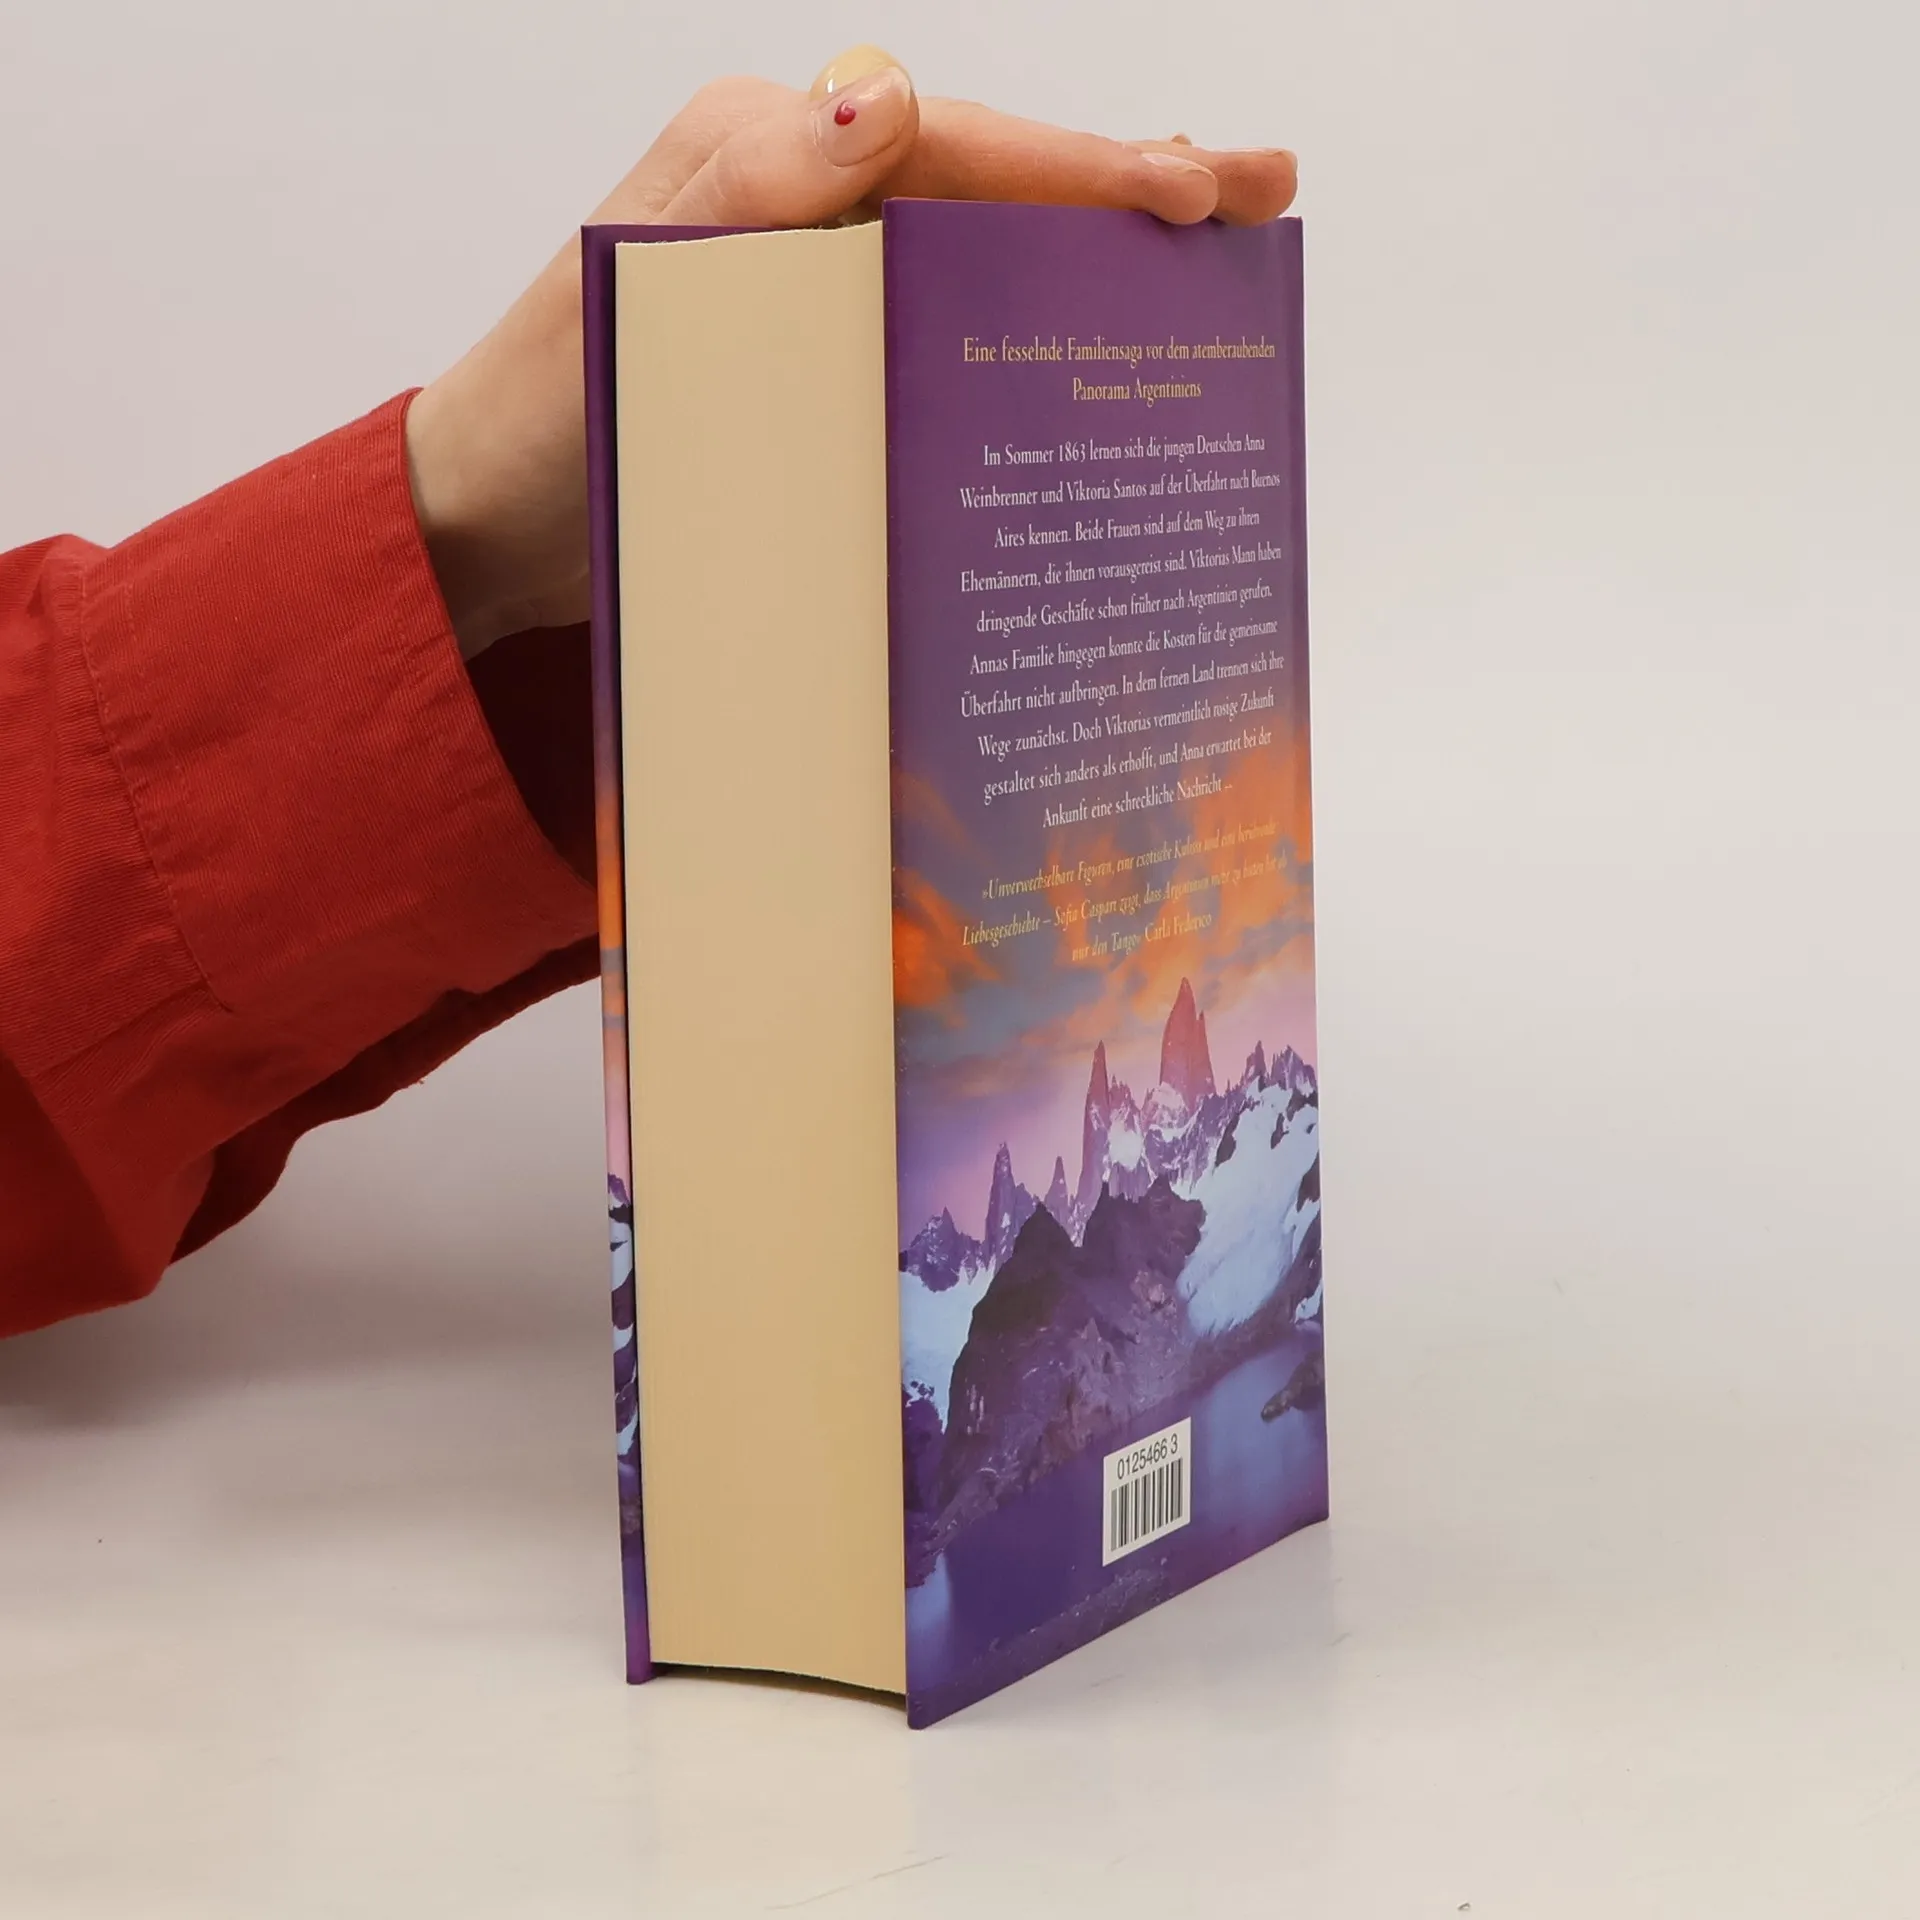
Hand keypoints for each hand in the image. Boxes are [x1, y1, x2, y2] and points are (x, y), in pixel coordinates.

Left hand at [405, 48, 1297, 657]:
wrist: (488, 525)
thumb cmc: (542, 422)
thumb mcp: (629, 301)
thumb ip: (747, 195)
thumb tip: (882, 101)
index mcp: (766, 161)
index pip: (955, 148)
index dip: (1079, 170)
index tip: (1191, 193)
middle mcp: (805, 202)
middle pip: (994, 178)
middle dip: (1131, 182)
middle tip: (1264, 191)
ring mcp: (821, 277)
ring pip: (987, 244)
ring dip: (1101, 247)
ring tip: (1220, 249)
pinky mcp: (824, 351)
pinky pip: (947, 318)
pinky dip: (1030, 322)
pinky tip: (1099, 341)